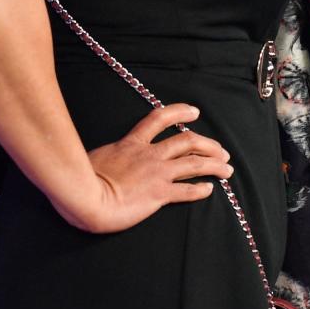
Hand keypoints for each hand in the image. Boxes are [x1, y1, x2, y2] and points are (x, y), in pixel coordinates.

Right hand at [55, 103, 233, 232]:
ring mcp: (156, 173)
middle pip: (187, 141)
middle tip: (222, 151)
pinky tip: (210, 190)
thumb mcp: (96, 156)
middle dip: (208, 145)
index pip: (159, 119)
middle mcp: (149, 155)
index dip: (180, 112)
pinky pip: (186, 190)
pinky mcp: (158, 194)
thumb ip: (110, 155)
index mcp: (132, 143)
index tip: (194, 112)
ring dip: (214, 165)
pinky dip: (200, 189)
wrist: (84, 196)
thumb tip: (109, 158)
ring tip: (227, 170)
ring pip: (193, 163)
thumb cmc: (82, 178)